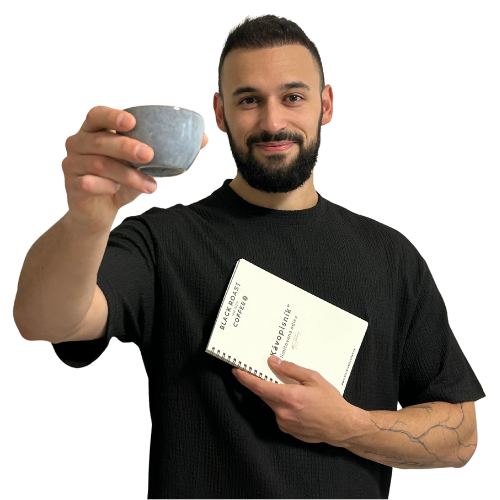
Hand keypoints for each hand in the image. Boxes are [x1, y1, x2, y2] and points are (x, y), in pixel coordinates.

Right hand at [61, 105, 209, 232]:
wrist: (100, 214)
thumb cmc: (122, 182)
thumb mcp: (145, 166)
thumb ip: (166, 151)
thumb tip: (203, 139)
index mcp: (95, 131)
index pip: (98, 114)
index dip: (113, 115)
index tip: (132, 121)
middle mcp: (79, 142)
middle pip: (100, 139)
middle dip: (126, 146)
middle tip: (149, 155)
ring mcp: (72, 163)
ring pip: (100, 164)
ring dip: (128, 175)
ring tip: (150, 186)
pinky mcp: (72, 185)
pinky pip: (89, 183)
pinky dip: (107, 186)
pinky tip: (117, 192)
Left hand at [232, 355, 360, 446]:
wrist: (342, 427)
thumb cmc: (331, 402)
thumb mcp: (313, 378)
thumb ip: (291, 369)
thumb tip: (274, 362)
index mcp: (288, 397)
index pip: (259, 387)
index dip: (245, 378)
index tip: (236, 371)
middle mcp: (283, 412)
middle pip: (263, 394)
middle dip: (260, 383)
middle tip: (262, 372)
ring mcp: (284, 423)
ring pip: (271, 404)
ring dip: (274, 395)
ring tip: (289, 389)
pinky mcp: (287, 430)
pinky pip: (278, 414)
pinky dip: (282, 406)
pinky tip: (296, 403)